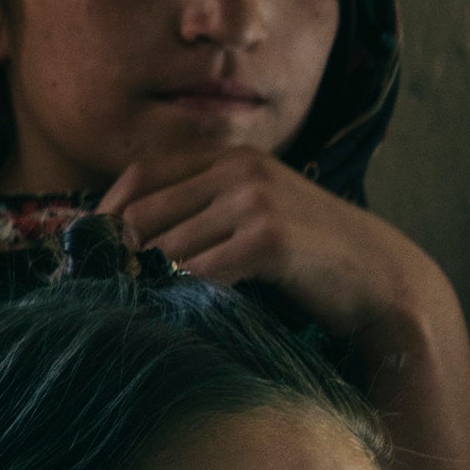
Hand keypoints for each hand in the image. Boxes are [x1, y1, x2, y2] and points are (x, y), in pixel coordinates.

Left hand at [96, 145, 469, 469]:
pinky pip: (198, 271)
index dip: (105, 213)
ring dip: (147, 281)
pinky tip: (179, 312)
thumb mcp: (256, 216)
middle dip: (116, 254)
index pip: (141, 175)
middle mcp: (239, 169)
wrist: (385, 280)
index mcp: (231, 157)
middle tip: (98, 288)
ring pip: (166, 246)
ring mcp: (254, 201)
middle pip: (145, 212)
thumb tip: (123, 239)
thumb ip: (202, 214)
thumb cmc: (313, 258)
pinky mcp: (268, 238)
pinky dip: (181, 294)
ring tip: (136, 307)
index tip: (84, 250)